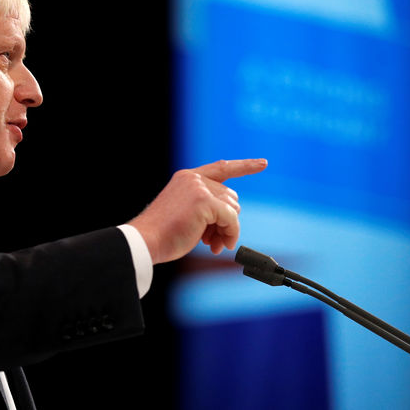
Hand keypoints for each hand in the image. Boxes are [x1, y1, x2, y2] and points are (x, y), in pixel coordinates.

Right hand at [129, 159, 266, 263]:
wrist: (146, 240)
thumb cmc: (163, 233)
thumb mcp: (186, 214)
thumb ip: (207, 208)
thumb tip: (232, 216)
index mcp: (186, 178)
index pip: (221, 168)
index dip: (244, 166)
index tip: (263, 163)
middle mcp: (193, 178)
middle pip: (230, 197)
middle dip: (226, 221)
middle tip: (214, 241)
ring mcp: (198, 188)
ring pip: (232, 209)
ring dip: (228, 230)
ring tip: (214, 244)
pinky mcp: (204, 201)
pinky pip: (231, 219)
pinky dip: (230, 234)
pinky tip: (220, 245)